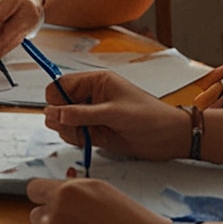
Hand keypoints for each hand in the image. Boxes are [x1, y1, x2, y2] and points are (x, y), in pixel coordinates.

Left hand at [28, 177, 168, 223]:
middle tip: (73, 220)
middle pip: (35, 213)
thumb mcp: (98, 189)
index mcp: (65, 192)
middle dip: (50, 215)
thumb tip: (55, 191)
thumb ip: (71, 189)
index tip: (51, 199)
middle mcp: (54, 215)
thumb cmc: (127, 217)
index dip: (44, 195)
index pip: (33, 189)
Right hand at [43, 70, 189, 161]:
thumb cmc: (149, 117)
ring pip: (65, 121)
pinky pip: (75, 134)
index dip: (55, 99)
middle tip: (73, 127)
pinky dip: (76, 139)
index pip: (62, 85)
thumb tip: (52, 113)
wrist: (170, 138)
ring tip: (84, 135)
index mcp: (97, 82)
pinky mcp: (97, 132)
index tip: (59, 113)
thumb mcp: (113, 113)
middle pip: (60, 104)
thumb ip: (81, 114)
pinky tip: (88, 141)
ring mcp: (94, 116)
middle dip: (61, 117)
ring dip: (68, 130)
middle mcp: (92, 97)